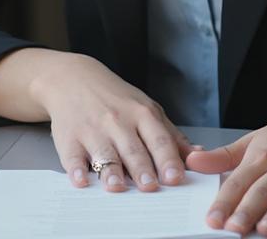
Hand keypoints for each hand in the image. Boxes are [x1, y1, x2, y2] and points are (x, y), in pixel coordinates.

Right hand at [30, 52, 197, 192]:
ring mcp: (93, 129)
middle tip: (150, 187)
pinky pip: (73, 156)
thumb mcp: (147, 108)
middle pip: (133, 149)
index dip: (167, 159)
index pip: (158, 139)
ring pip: (105, 153)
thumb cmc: (115, 98)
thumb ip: (171, 135)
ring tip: (117, 186)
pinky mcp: (69, 138)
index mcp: (142, 114)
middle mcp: (118, 121)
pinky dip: (76, 169)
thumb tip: (197, 155)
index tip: (175, 177)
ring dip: (111, 171)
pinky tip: (81, 180)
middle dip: (141, 169)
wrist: (74, 78)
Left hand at [185, 103, 266, 235]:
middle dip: (248, 211)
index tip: (213, 219)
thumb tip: (192, 161)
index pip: (239, 181)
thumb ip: (223, 157)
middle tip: (234, 229)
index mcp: (263, 155)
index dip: (225, 201)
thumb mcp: (254, 141)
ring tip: (266, 230)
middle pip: (263, 191)